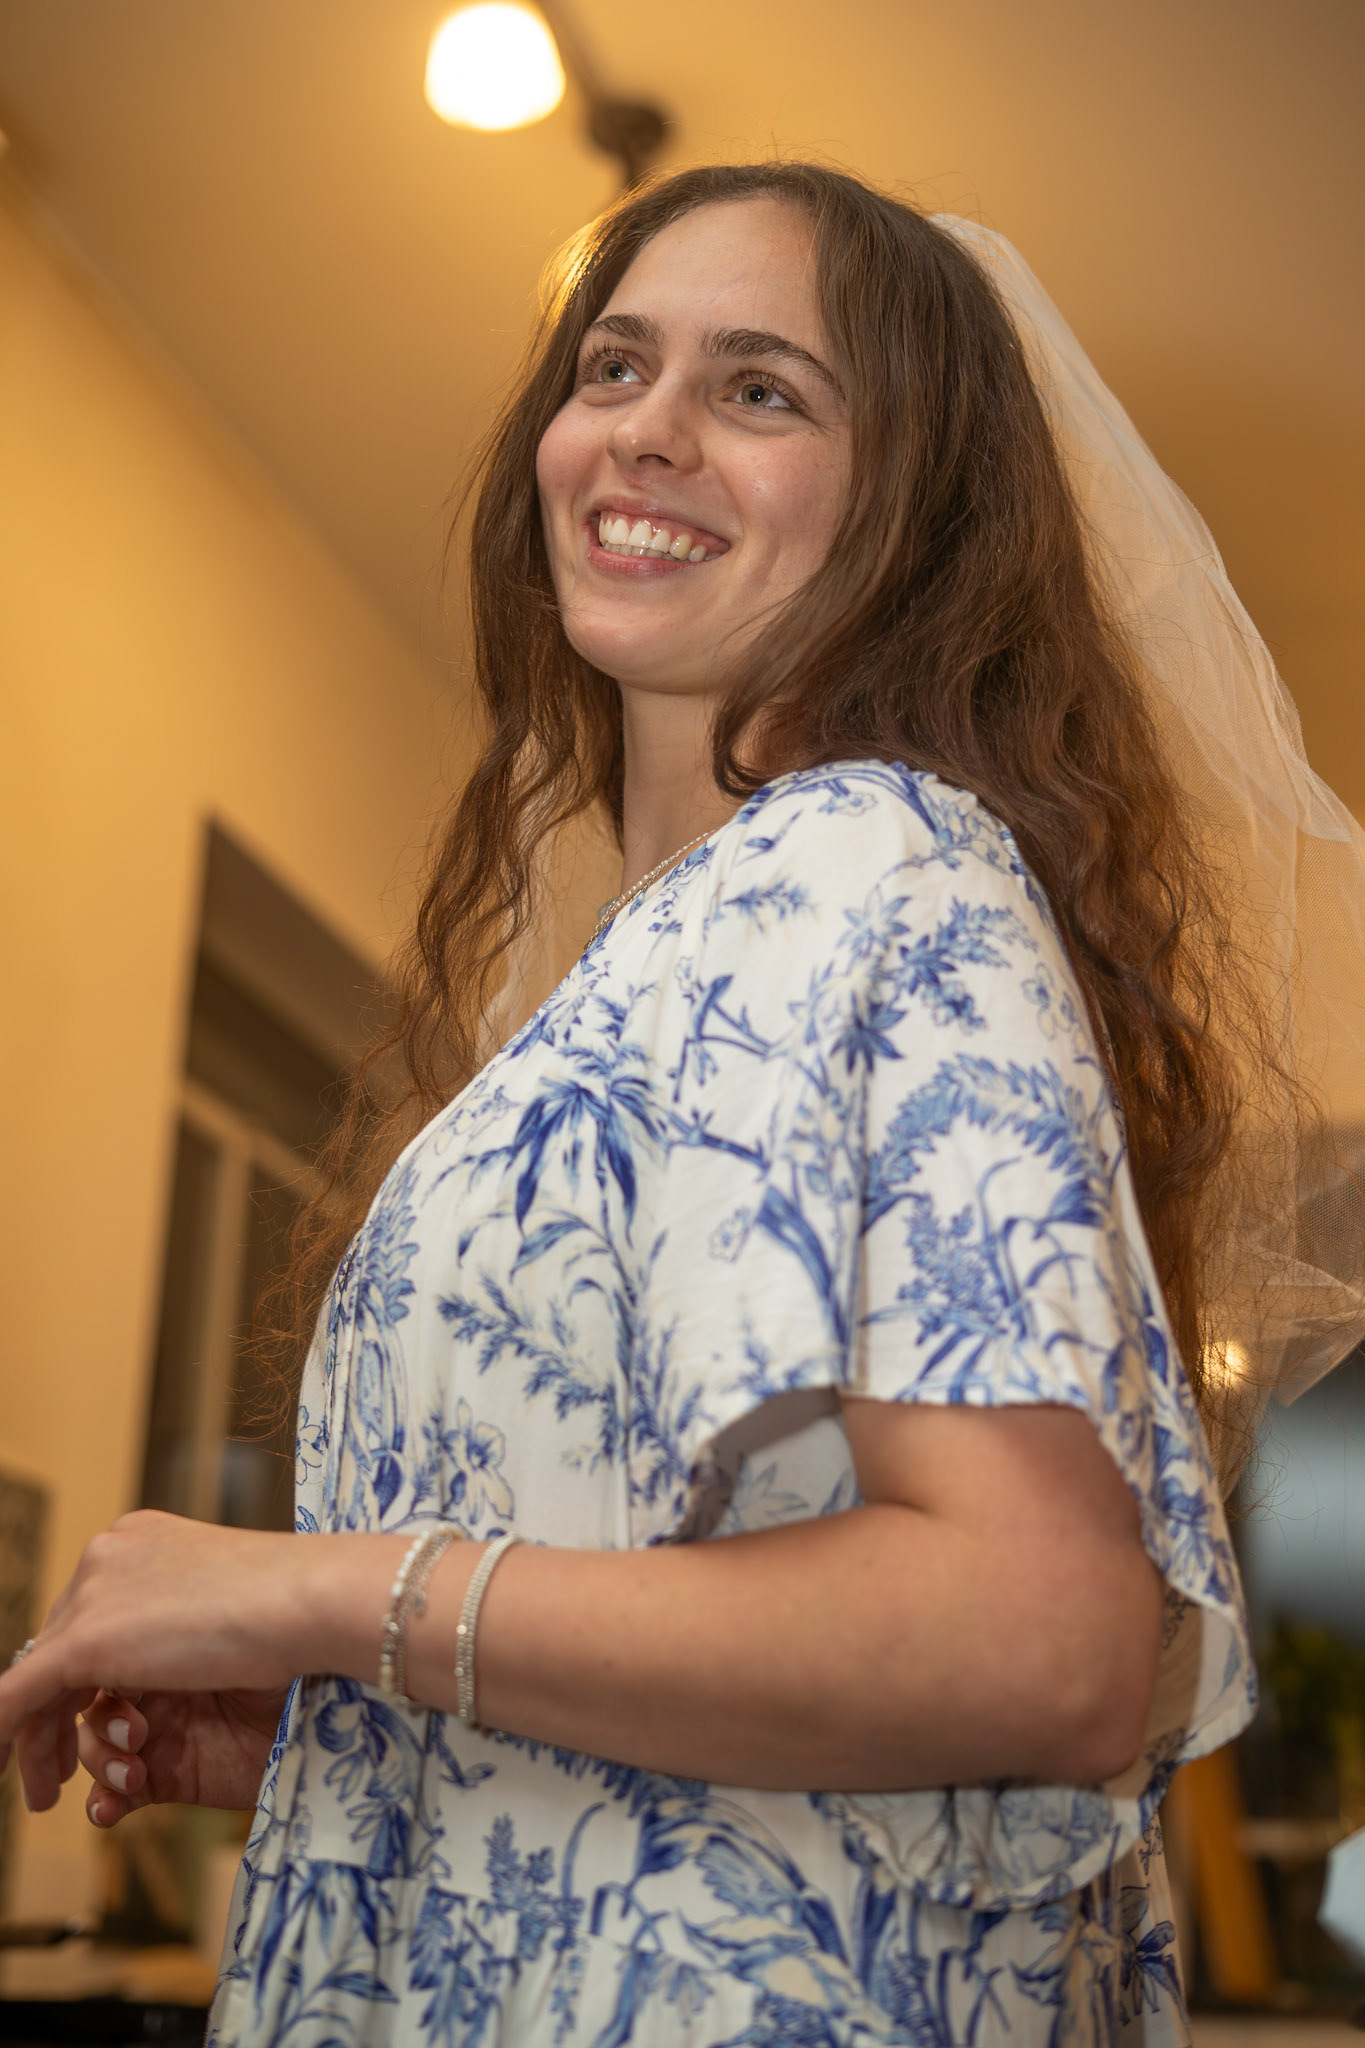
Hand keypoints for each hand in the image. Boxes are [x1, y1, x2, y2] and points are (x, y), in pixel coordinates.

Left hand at [0, 1510, 314, 1813]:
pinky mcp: (83, 1639)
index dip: (84, 1676)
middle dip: (54, 1718)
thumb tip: (151, 1692)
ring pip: (40, 1678)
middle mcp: (108, 1558)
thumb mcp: (223, 1623)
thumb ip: (175, 1643)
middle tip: (52, 1777)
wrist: (307, 1603)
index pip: (93, 1613)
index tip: (98, 1719)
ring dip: (40, 1742)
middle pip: (60, 1647)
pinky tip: (0, 1767)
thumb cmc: (294, 1610)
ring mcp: (93, 1594)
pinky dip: (3, 1734)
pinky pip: (18, 1695)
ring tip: (46, 1792)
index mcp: (143, 1544)